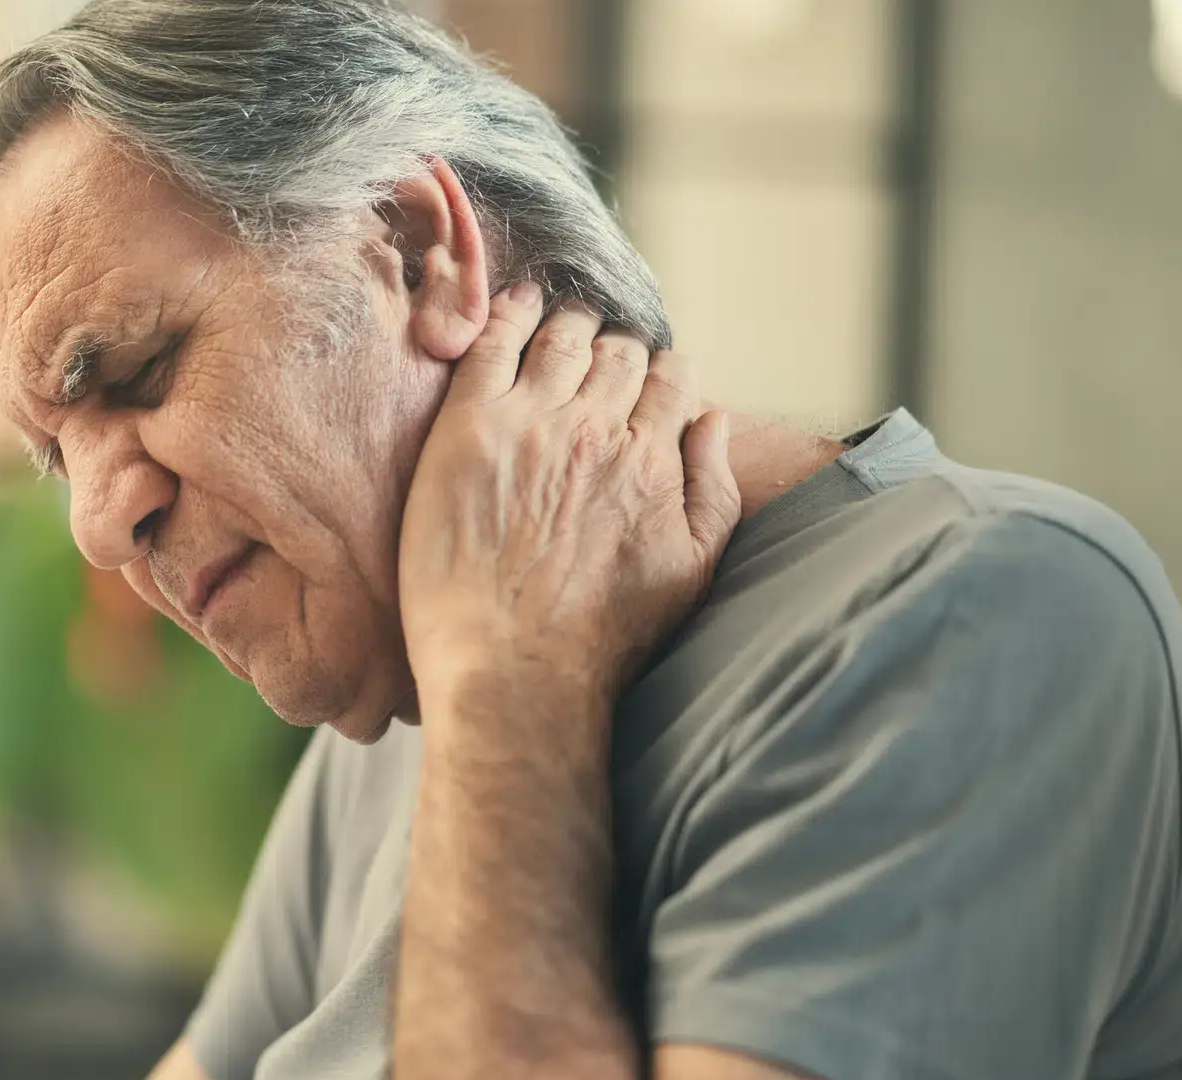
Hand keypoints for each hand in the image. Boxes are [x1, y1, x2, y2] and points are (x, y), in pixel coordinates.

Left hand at [397, 282, 740, 714]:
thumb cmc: (603, 638)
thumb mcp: (692, 569)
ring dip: (567, 326)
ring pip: (561, 338)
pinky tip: (513, 307)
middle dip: (615, 348)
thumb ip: (713, 487)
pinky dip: (508, 315)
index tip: (646, 382)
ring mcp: (529, 422)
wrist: (512, 671)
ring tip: (559, 330)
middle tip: (597, 356)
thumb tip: (714, 419)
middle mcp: (597, 429)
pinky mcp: (468, 428)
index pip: (673, 377)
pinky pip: (493, 344)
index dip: (663, 373)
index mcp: (654, 459)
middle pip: (617, 351)